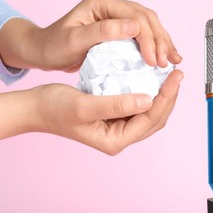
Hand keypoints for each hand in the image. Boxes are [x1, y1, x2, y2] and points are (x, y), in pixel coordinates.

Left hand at [0, 0, 181, 71]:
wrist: (45, 51)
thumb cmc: (54, 45)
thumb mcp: (75, 40)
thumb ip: (103, 32)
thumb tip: (135, 27)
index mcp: (103, 2)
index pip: (135, 17)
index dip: (148, 39)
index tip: (153, 60)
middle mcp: (113, 6)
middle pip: (147, 19)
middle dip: (160, 41)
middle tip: (166, 62)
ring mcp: (117, 16)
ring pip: (149, 25)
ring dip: (163, 43)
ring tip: (173, 60)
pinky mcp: (119, 29)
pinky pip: (143, 34)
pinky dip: (155, 46)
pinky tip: (164, 56)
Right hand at [0, 70, 182, 153]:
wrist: (36, 107)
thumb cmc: (54, 108)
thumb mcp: (84, 106)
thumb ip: (115, 104)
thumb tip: (148, 100)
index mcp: (115, 139)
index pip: (150, 118)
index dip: (166, 97)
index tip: (175, 76)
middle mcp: (119, 136)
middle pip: (154, 118)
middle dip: (168, 97)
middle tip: (176, 73)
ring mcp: (116, 127)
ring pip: (147, 112)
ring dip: (160, 95)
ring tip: (168, 76)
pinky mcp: (112, 116)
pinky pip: (136, 105)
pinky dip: (146, 92)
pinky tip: (148, 77)